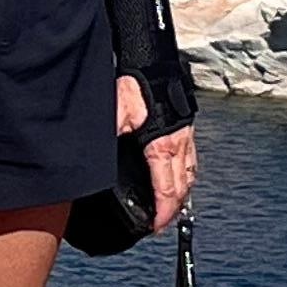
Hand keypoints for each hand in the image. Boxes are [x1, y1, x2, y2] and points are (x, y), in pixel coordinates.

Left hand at [117, 73, 196, 231]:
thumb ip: (109, 136)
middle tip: (162, 223)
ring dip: (182, 193)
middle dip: (174, 209)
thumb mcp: (115, 112)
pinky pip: (190, 159)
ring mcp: (185, 135)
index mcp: (163, 146)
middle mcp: (179, 143)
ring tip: (172, 206)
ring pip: (190, 173)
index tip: (157, 227)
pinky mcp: (185, 126)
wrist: (150, 60)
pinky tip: (179, 176)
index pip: (166, 189)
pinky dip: (186, 174)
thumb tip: (96, 160)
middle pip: (182, 186)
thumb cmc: (135, 84)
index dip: (163, 213)